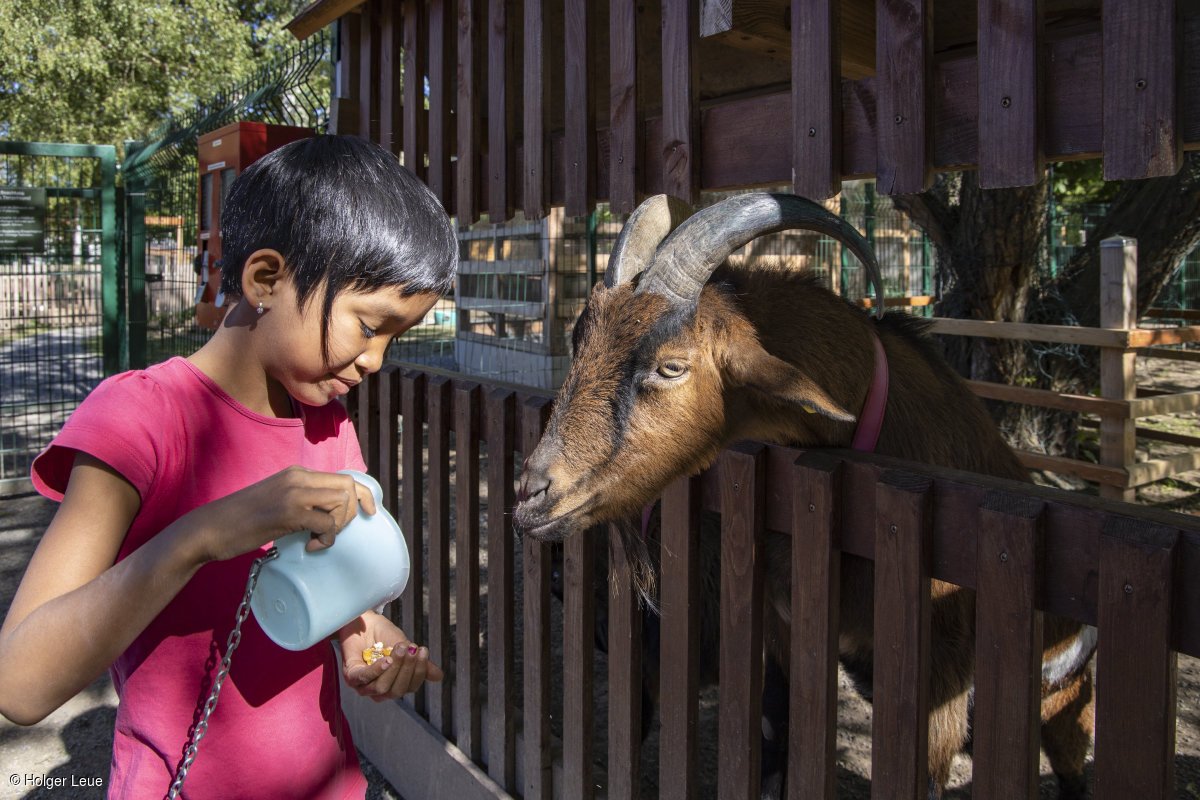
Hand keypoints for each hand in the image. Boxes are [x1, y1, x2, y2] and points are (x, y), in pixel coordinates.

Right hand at [182, 466, 376, 563]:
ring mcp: (293, 492)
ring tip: (319, 539)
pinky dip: (326, 538)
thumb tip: (327, 517)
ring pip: (341, 501)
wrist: (208, 529)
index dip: (362, 495)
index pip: (343, 477)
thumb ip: (301, 502)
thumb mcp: (276, 502)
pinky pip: (326, 522)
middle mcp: (298, 477)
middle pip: (348, 486)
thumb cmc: (240, 521)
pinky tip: (310, 547)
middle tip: (332, 533)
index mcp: (296, 473)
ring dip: (338, 525)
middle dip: (351, 513)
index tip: (368, 513)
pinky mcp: (288, 512)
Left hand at [338, 611, 443, 700]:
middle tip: (412, 649)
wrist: (364, 621)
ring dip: (394, 668)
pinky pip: (364, 679)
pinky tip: (387, 659)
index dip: (419, 671)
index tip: (423, 651)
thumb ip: (418, 662)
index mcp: (394, 685)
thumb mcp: (405, 648)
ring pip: (382, 688)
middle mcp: (379, 690)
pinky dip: (377, 670)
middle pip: (397, 691)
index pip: (410, 687)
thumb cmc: (383, 636)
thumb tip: (439, 676)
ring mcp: (363, 686)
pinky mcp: (350, 677)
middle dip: (407, 670)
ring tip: (400, 648)